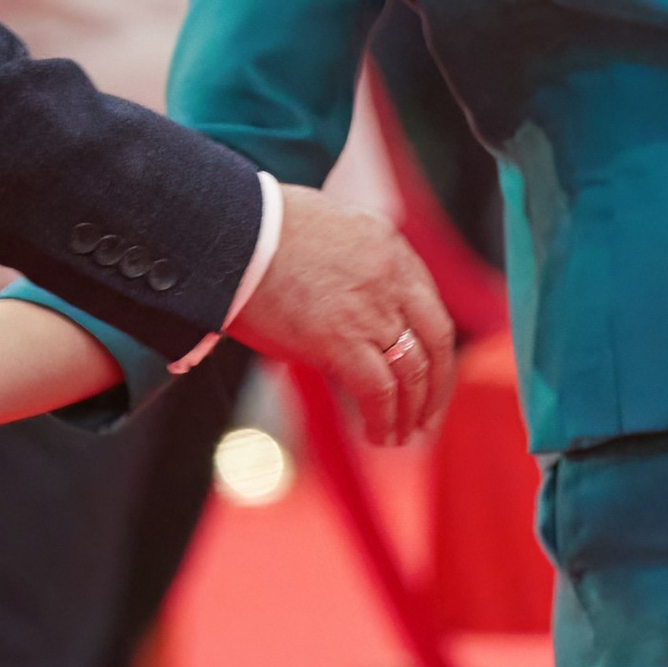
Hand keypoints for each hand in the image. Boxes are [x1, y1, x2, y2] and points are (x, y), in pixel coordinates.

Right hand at [231, 185, 457, 445]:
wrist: (230, 231)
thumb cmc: (261, 231)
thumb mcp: (329, 232)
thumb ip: (352, 268)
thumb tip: (345, 311)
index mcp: (390, 246)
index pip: (428, 303)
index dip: (431, 344)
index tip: (428, 369)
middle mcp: (391, 277)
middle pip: (437, 339)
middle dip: (437, 384)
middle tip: (427, 415)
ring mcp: (370, 309)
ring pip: (413, 370)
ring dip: (412, 411)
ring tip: (402, 435)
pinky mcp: (340, 340)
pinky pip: (378, 391)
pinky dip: (383, 418)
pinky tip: (378, 434)